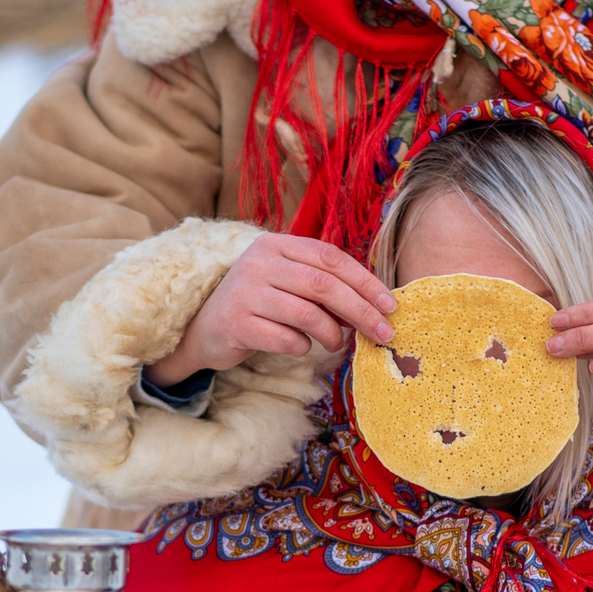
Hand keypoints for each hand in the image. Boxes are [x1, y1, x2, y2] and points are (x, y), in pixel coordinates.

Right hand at [145, 233, 396, 385]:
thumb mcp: (287, 283)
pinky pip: (286, 338)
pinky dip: (303, 346)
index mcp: (276, 245)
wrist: (203, 329)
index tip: (389, 305)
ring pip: (308, 314)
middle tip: (383, 332)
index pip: (330, 258)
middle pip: (324, 285)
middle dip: (360, 311)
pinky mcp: (237, 323)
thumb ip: (323, 286)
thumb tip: (374, 306)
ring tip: (338, 343)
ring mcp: (245, 292)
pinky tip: (301, 346)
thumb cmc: (258, 305)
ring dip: (333, 334)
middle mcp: (259, 262)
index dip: (365, 281)